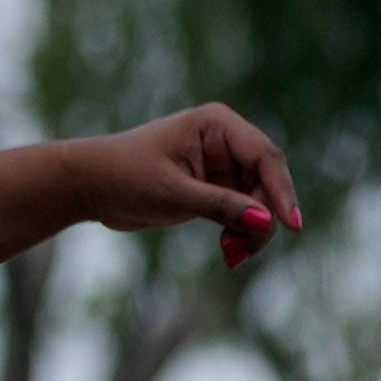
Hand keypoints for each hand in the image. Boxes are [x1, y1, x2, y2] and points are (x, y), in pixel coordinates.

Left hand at [65, 105, 302, 259]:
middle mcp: (226, 141)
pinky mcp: (216, 188)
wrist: (89, 186)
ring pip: (260, 202)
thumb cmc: (123, 177)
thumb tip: (264, 222)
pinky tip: (229, 253)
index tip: (291, 226)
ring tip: (230, 256)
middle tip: (239, 251)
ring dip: (252, 232)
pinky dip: (241, 234)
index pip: (265, 157)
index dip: (282, 192)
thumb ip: (220, 206)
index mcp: (217, 124)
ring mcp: (223, 165)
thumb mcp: (172, 193)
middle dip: (261, 219)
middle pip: (267, 182)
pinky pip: (244, 213)